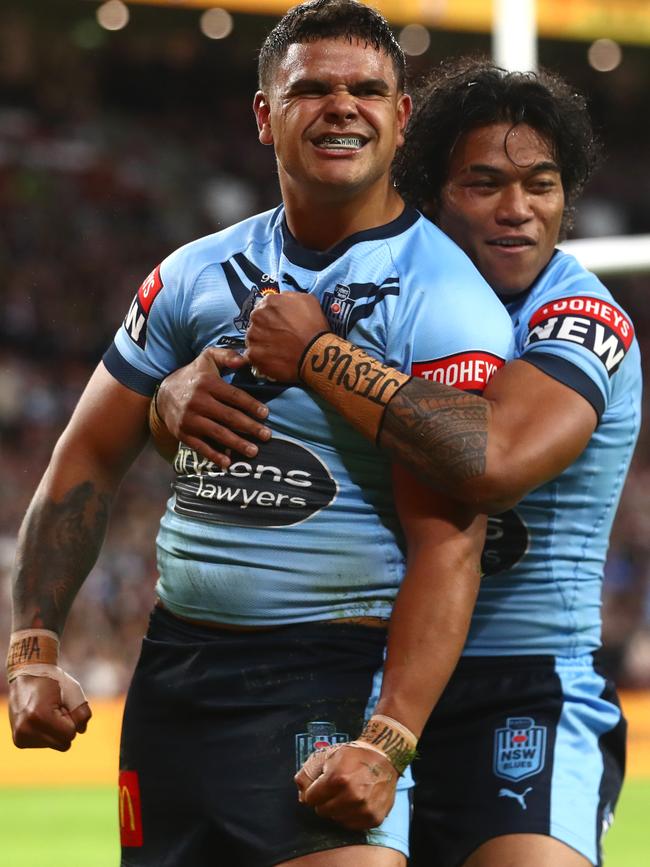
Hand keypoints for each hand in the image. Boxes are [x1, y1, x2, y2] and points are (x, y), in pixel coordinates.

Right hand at [9, 674, 91, 751]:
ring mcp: (20, 737)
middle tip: (54, 709)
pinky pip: (44, 744)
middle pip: (63, 744)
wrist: (27, 676)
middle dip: (64, 727)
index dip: (71, 719)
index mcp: (40, 716)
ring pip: (55, 745)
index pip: (70, 734)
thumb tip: (82, 730)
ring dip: (55, 730)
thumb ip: (82, 713)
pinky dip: (47, 733)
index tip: (61, 705)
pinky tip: (39, 719)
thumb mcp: (73, 691)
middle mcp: (26, 730)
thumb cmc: (53, 681)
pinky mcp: (18, 741)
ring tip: (45, 713)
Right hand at [156, 348, 271, 468]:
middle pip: (229, 417)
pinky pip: (200, 446)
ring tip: (254, 451)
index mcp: (207, 383)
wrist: (162, 393)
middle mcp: (198, 401)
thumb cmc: (194, 376)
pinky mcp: (183, 433)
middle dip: (250, 427)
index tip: (266, 414)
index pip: (234, 396)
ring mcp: (190, 419)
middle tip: (267, 436)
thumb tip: (244, 360)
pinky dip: (214, 456)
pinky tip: (228, 463)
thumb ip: (227, 356)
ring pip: (217, 433)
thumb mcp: (207, 358)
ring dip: (237, 444)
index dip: (251, 405)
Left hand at [245, 293, 329, 381]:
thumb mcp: (307, 300)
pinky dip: (261, 358)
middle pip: (257, 322)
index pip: (264, 307)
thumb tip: (281, 299)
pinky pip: (253, 355)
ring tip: (277, 350)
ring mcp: (253, 336)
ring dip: (262, 343)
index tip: (280, 325)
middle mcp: (257, 316)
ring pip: (253, 338)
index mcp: (269, 302)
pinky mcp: (253, 354)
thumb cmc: (314, 327)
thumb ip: (289, 297)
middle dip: (266, 329)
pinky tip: (274, 358)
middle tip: (279, 338)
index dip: (273, 317)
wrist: (315, 353)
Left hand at [294, 743, 397, 830]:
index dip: (313, 790)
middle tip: (335, 788)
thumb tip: (301, 794)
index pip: (310, 799)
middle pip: (322, 811)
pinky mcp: (373, 818)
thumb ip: (308, 772)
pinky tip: (356, 802)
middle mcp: (351, 796)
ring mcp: (364, 809)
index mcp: (337, 779)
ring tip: (347, 793)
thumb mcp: (327, 755)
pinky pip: (351, 825)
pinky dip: (350, 815)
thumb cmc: (353, 755)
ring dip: (337, 809)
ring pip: (336, 819)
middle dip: (324, 800)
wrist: (384, 757)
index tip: (321, 785)